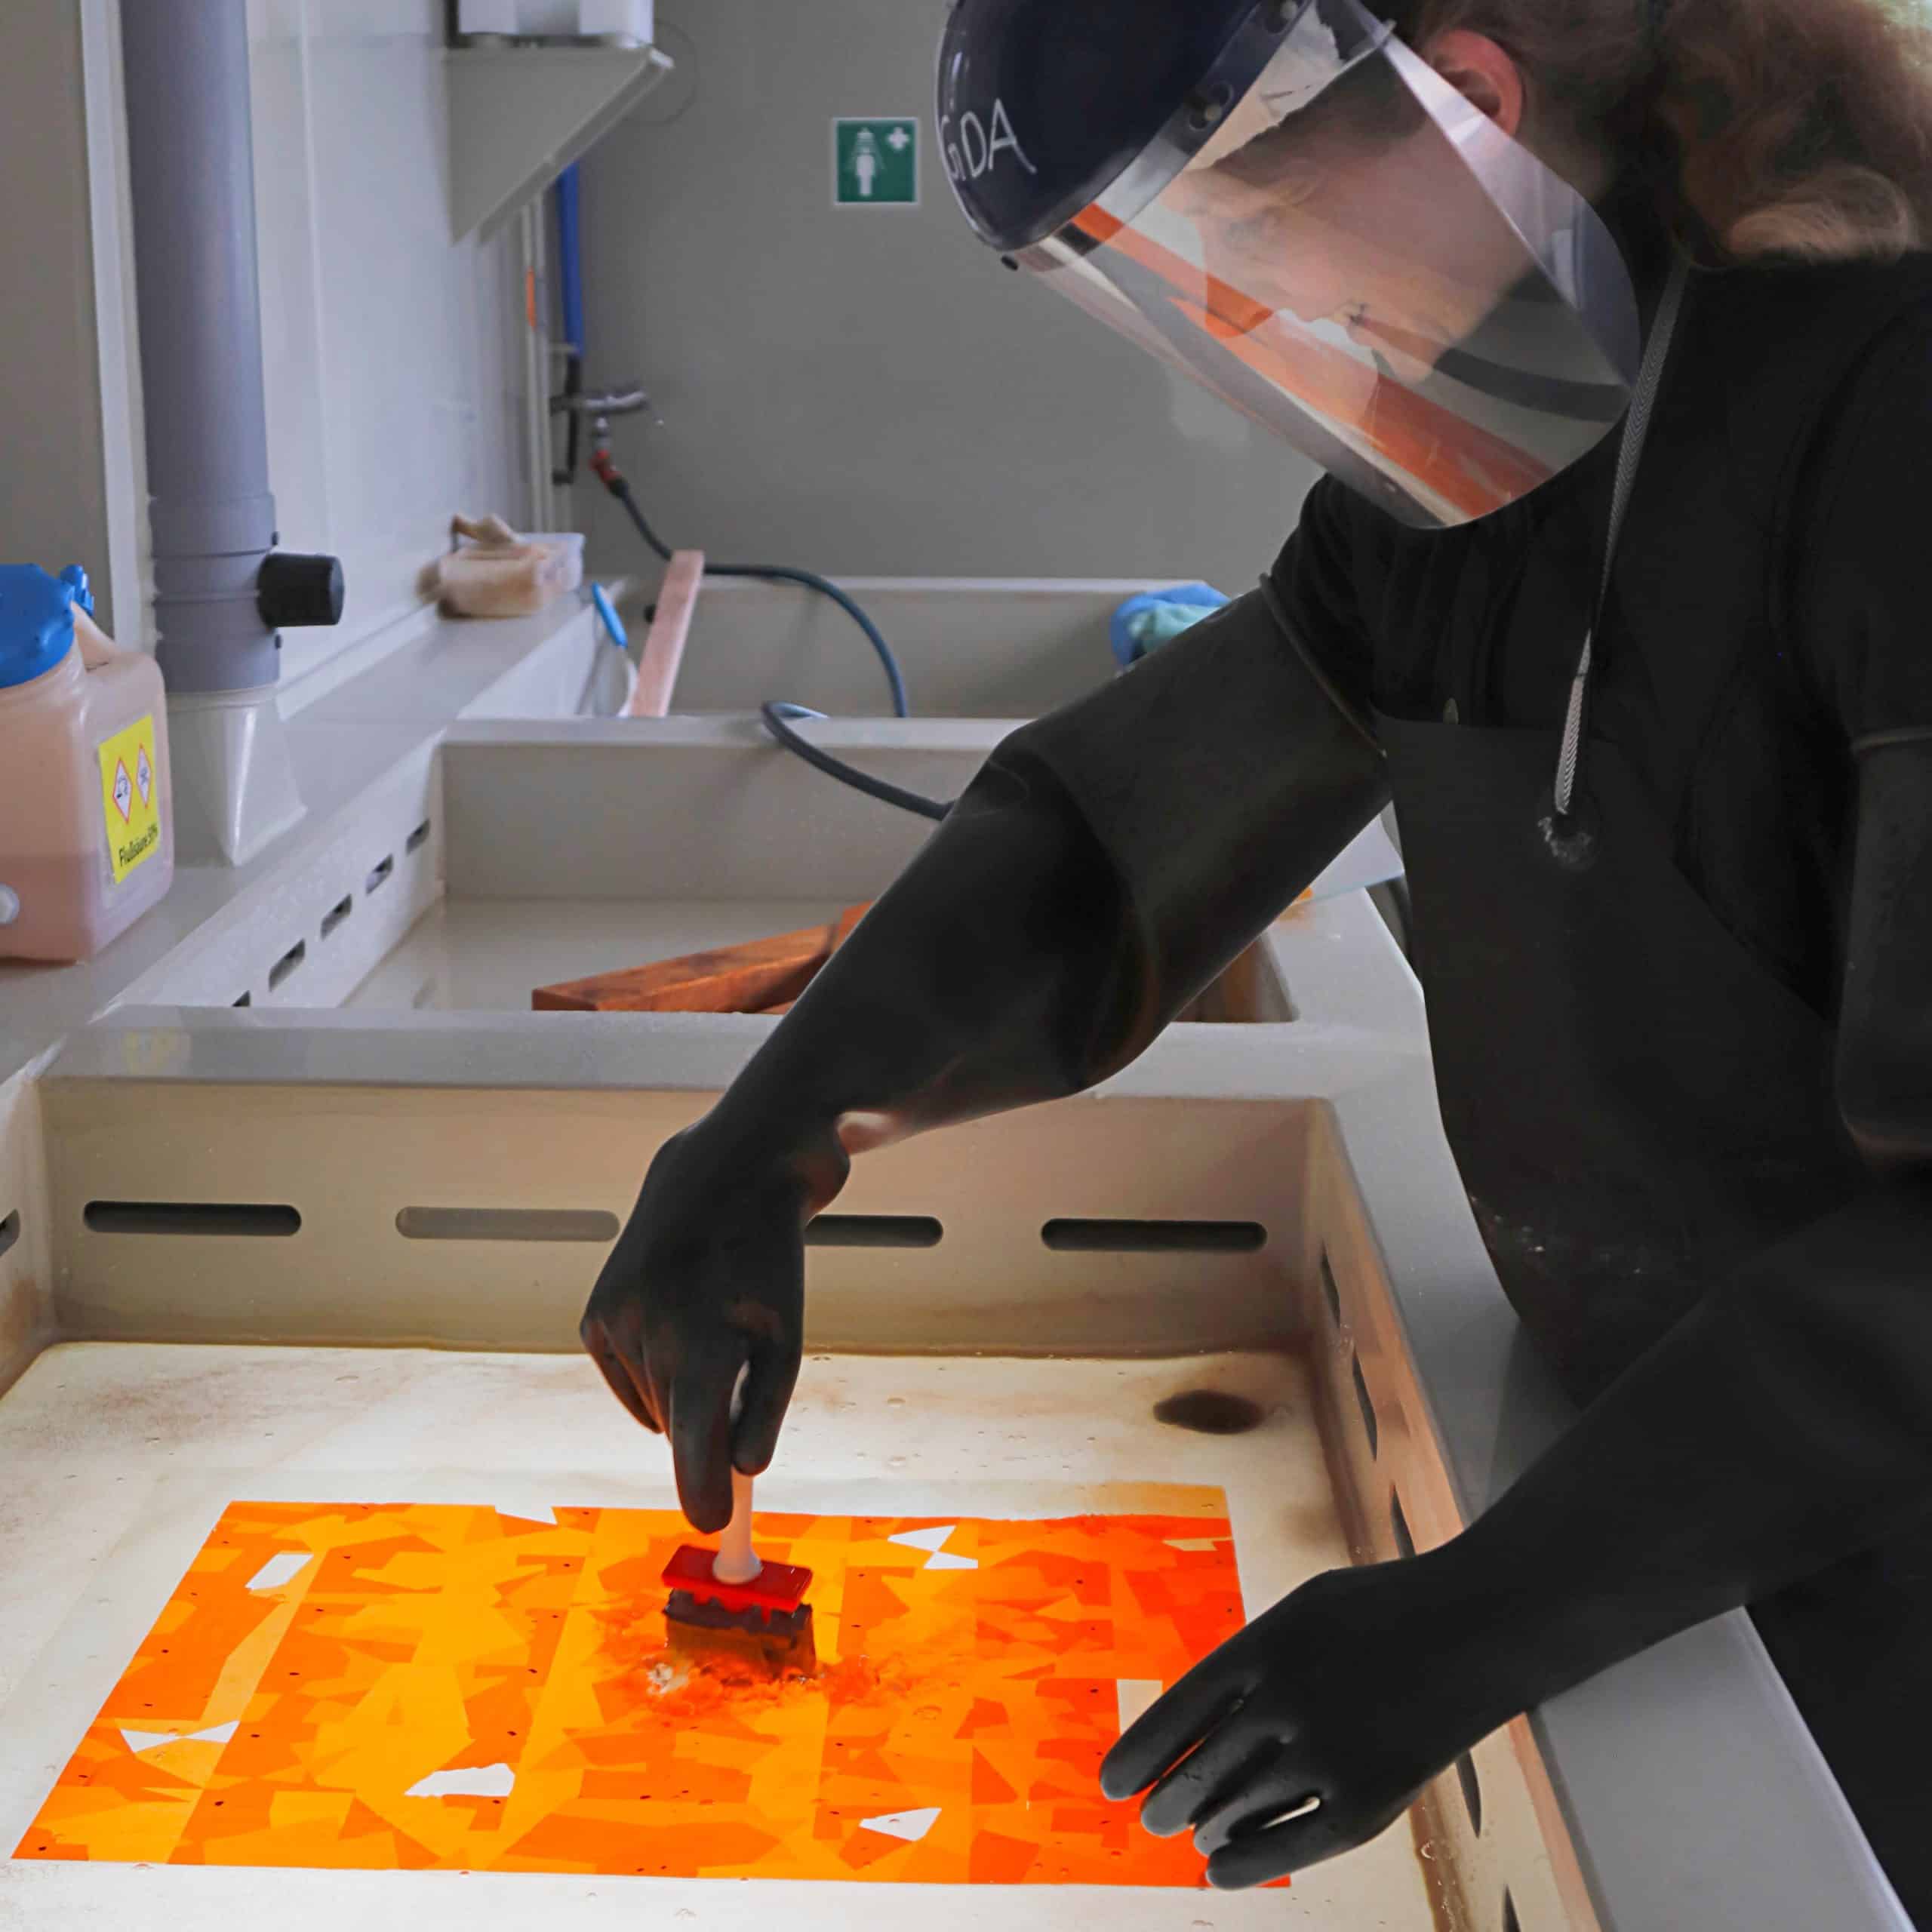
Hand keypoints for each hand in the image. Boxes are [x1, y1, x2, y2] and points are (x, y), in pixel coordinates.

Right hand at [580, 1122, 807, 1532]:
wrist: (728, 1171)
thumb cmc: (768, 1257)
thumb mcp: (786, 1334)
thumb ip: (762, 1408)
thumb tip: (740, 1470)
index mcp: (704, 1339)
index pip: (694, 1442)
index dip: (702, 1489)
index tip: (710, 1521)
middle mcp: (649, 1332)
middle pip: (679, 1426)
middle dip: (709, 1419)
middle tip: (740, 1360)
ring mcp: (614, 1320)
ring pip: (652, 1403)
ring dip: (682, 1387)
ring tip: (711, 1323)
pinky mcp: (596, 1314)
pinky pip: (624, 1379)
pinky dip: (651, 1374)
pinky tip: (674, 1327)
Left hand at [1100, 1559, 1500, 1888]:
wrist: (1479, 1624)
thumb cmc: (1380, 1612)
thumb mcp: (1301, 1611)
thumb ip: (1249, 1660)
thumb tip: (1194, 1722)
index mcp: (1264, 1645)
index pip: (1177, 1712)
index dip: (1139, 1754)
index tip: (1111, 1786)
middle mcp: (1287, 1700)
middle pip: (1201, 1772)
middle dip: (1168, 1803)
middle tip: (1152, 1820)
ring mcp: (1330, 1753)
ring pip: (1241, 1811)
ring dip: (1207, 1828)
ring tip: (1194, 1832)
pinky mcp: (1371, 1799)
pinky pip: (1292, 1846)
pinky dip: (1248, 1862)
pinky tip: (1218, 1869)